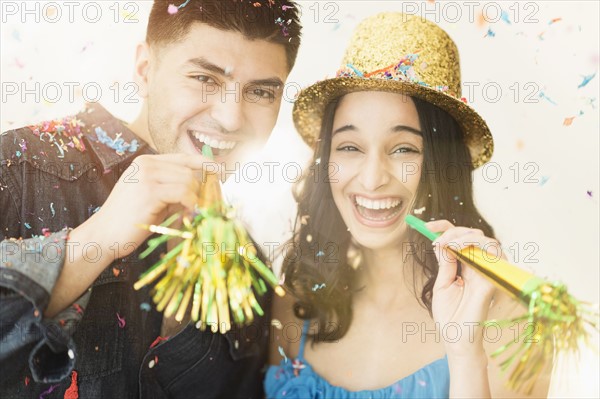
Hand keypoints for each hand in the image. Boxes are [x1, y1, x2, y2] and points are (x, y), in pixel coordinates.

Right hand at [85, 153, 217, 259]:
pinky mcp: (149, 191)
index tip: (221, 172)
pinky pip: (183, 193)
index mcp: (145, 163)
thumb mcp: (154, 198)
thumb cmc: (128, 221)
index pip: (183, 157)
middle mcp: (145, 164)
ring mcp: (146, 176)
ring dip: (195, 200)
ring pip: (188, 181)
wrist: (103, 236)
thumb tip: (204, 189)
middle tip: (205, 206)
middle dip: (202, 189)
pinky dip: (191, 204)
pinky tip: (188, 215)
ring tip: (191, 214)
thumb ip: (174, 189)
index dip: (204, 164)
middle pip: (189, 170)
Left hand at [427, 219, 497, 355]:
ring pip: (488, 241)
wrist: (455, 338)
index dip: (446, 228)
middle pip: (474, 235)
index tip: (427, 226)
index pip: (462, 239)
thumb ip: (446, 263)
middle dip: (454, 231)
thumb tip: (442, 242)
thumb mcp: (442, 284)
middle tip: (436, 240)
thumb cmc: (450, 315)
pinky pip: (495, 255)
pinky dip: (477, 246)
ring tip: (448, 244)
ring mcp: (488, 273)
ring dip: (465, 236)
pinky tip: (458, 250)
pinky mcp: (492, 280)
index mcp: (467, 267)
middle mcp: (480, 267)